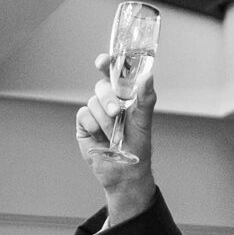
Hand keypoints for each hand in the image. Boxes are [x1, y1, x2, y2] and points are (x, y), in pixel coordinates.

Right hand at [75, 53, 155, 217]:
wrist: (126, 173)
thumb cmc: (138, 147)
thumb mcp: (144, 121)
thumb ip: (145, 98)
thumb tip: (148, 76)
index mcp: (124, 97)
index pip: (113, 74)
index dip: (107, 64)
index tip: (103, 61)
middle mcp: (109, 102)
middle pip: (101, 86)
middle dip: (108, 98)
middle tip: (116, 112)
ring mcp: (95, 112)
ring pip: (93, 102)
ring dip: (105, 119)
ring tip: (114, 135)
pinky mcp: (84, 125)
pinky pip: (84, 115)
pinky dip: (94, 126)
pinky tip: (101, 138)